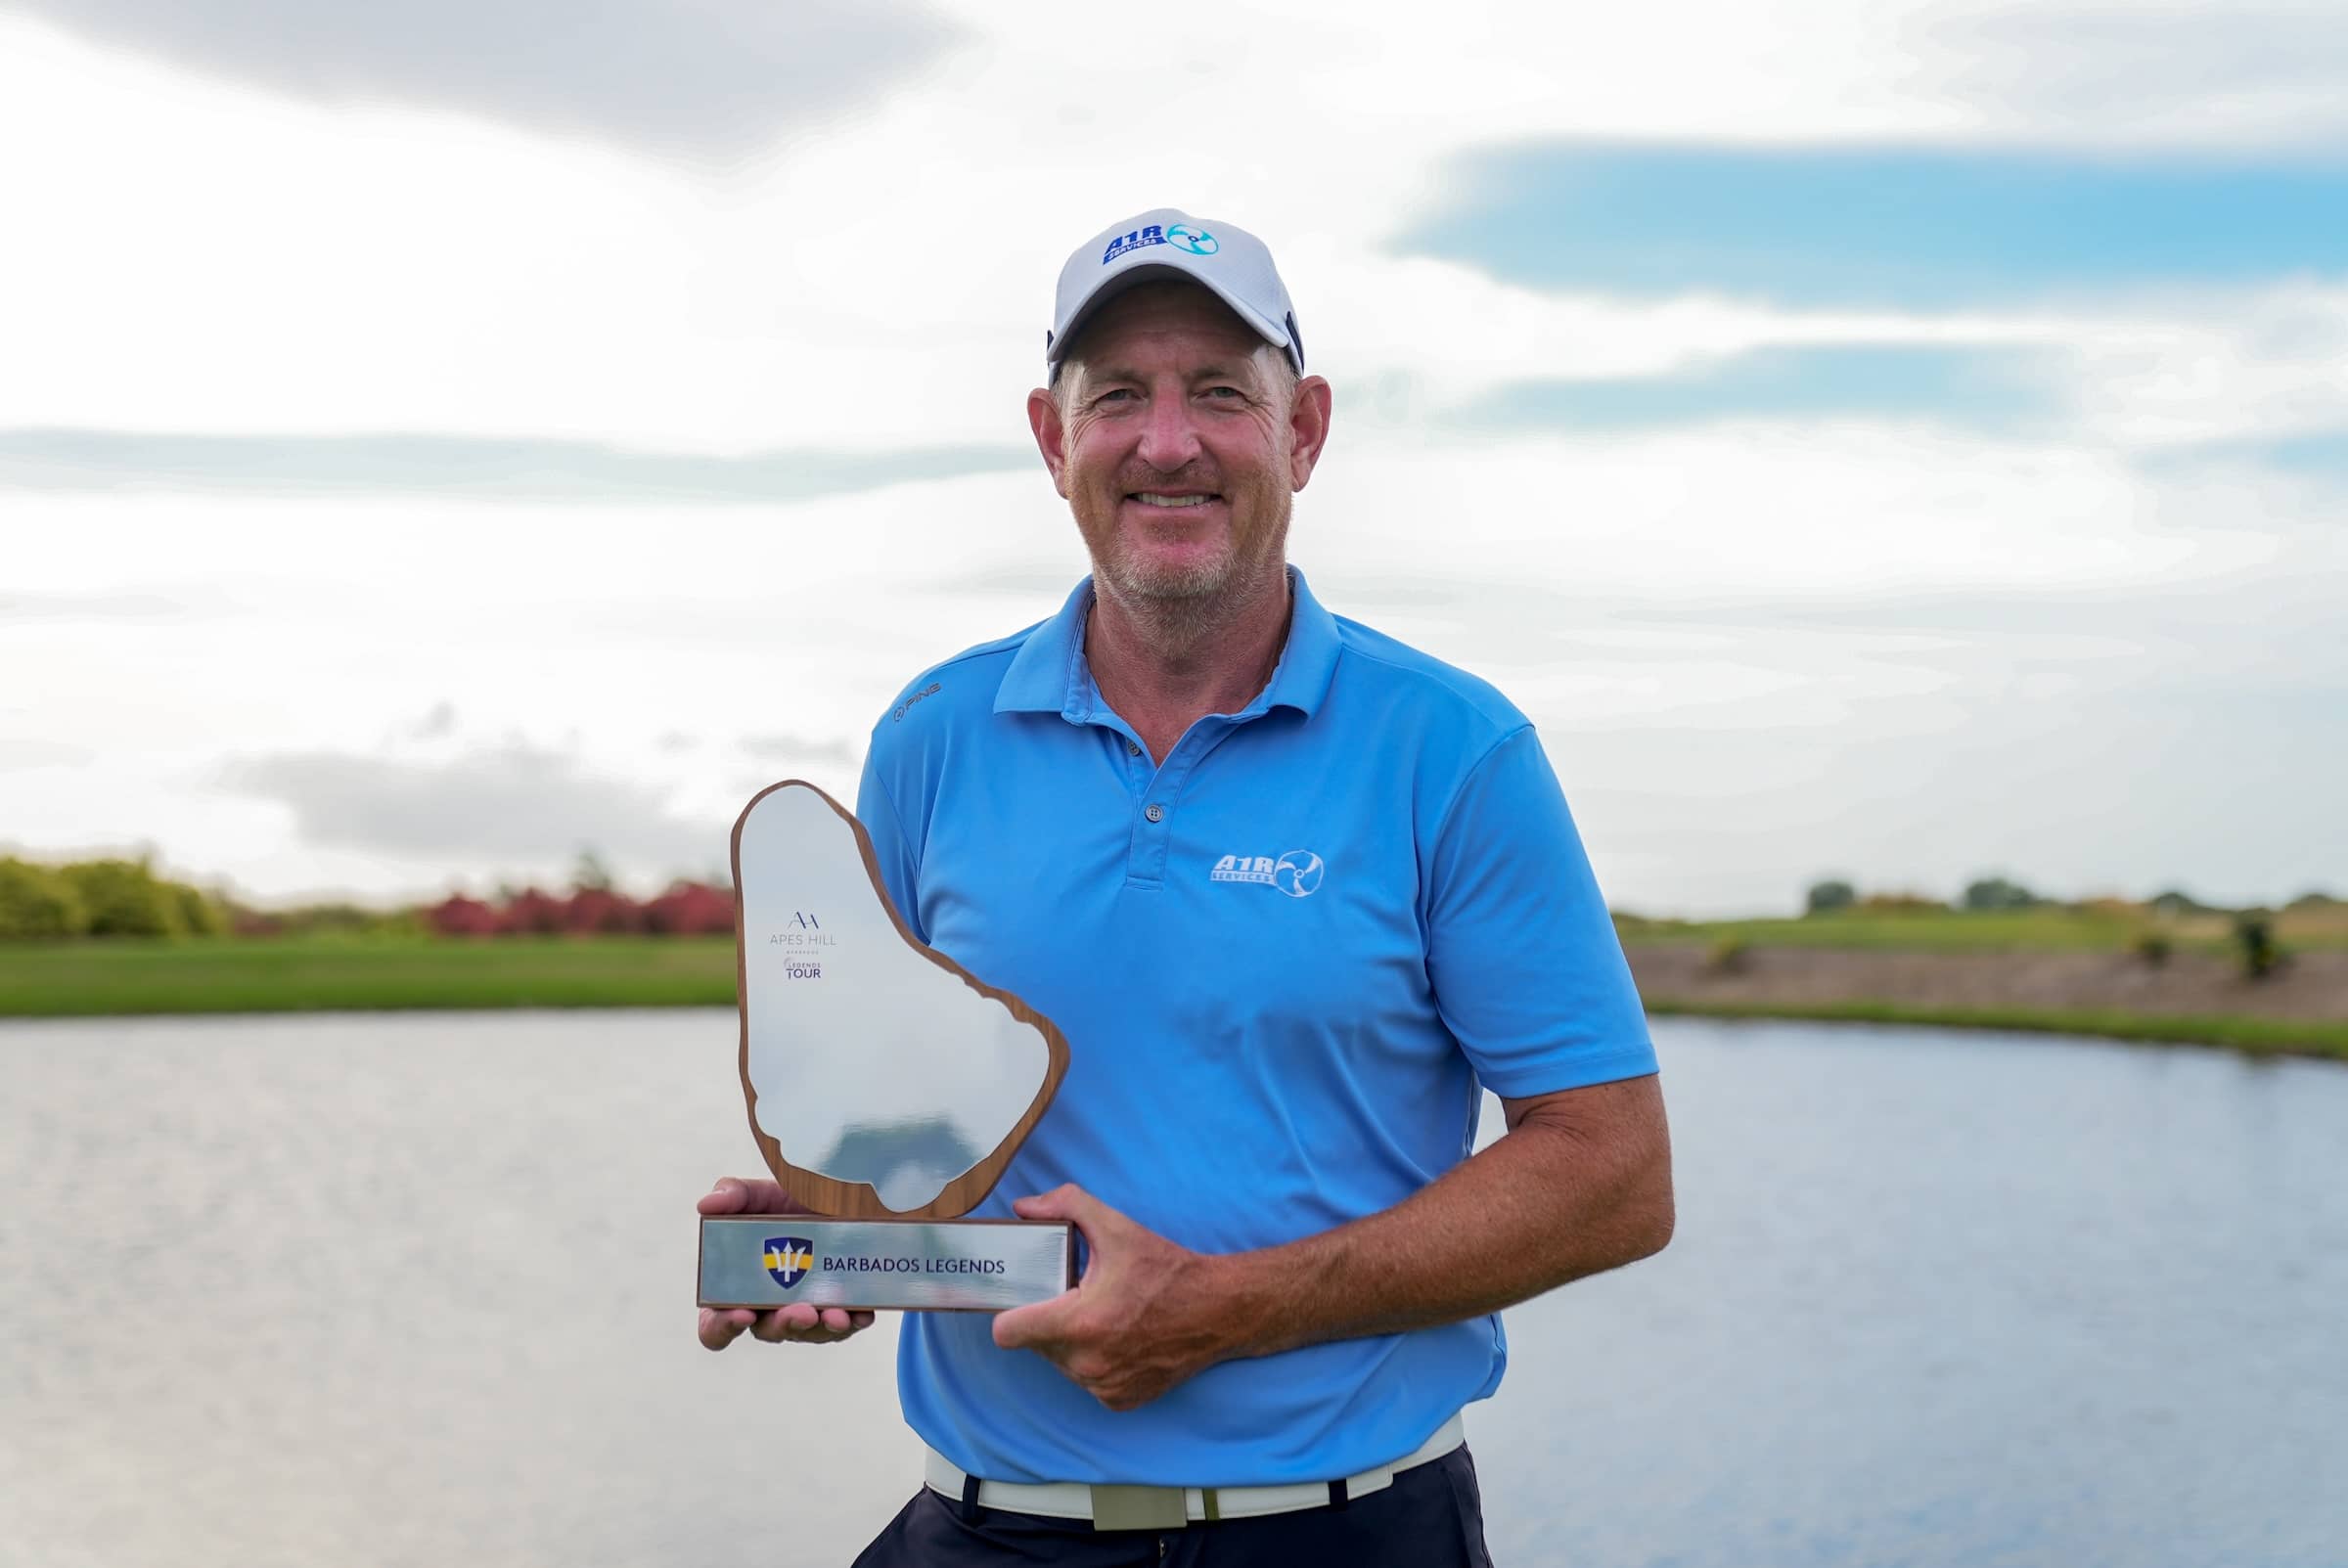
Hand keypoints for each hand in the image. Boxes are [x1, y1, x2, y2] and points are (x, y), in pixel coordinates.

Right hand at [695, 1177, 875, 1349]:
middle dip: (785, 1324)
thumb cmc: (787, 1203)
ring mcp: (804, 1312)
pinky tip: (859, 1315)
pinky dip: (851, 1322)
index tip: (742, 1314)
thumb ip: (733, 1195)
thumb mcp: (761, 1194)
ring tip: (836, 1314)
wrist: (839, 1198)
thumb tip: (705, 1204)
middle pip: (769, 1332)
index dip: (724, 1328)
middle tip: (802, 1312)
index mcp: (736, 1289)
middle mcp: (768, 1308)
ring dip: (821, 1328)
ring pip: (808, 1333)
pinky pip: (843, 1326)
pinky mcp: (838, 1309)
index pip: (716, 1326)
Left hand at [990, 1184, 1236, 1410]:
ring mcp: (1103, 1387)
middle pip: (1035, 1344)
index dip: (1009, 1312)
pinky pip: (1086, 1382)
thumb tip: (1024, 1207)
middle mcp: (1087, 1363)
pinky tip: (1117, 1338)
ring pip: (1060, 1364)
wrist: (1218, 1311)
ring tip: (1099, 1316)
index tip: (1024, 1299)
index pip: (1007, 1332)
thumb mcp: (1117, 1227)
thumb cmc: (1168, 1271)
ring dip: (1069, 1342)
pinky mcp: (1119, 1402)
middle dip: (1046, 1320)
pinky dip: (1093, 1362)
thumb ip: (1066, 1205)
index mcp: (1080, 1322)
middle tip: (1074, 1296)